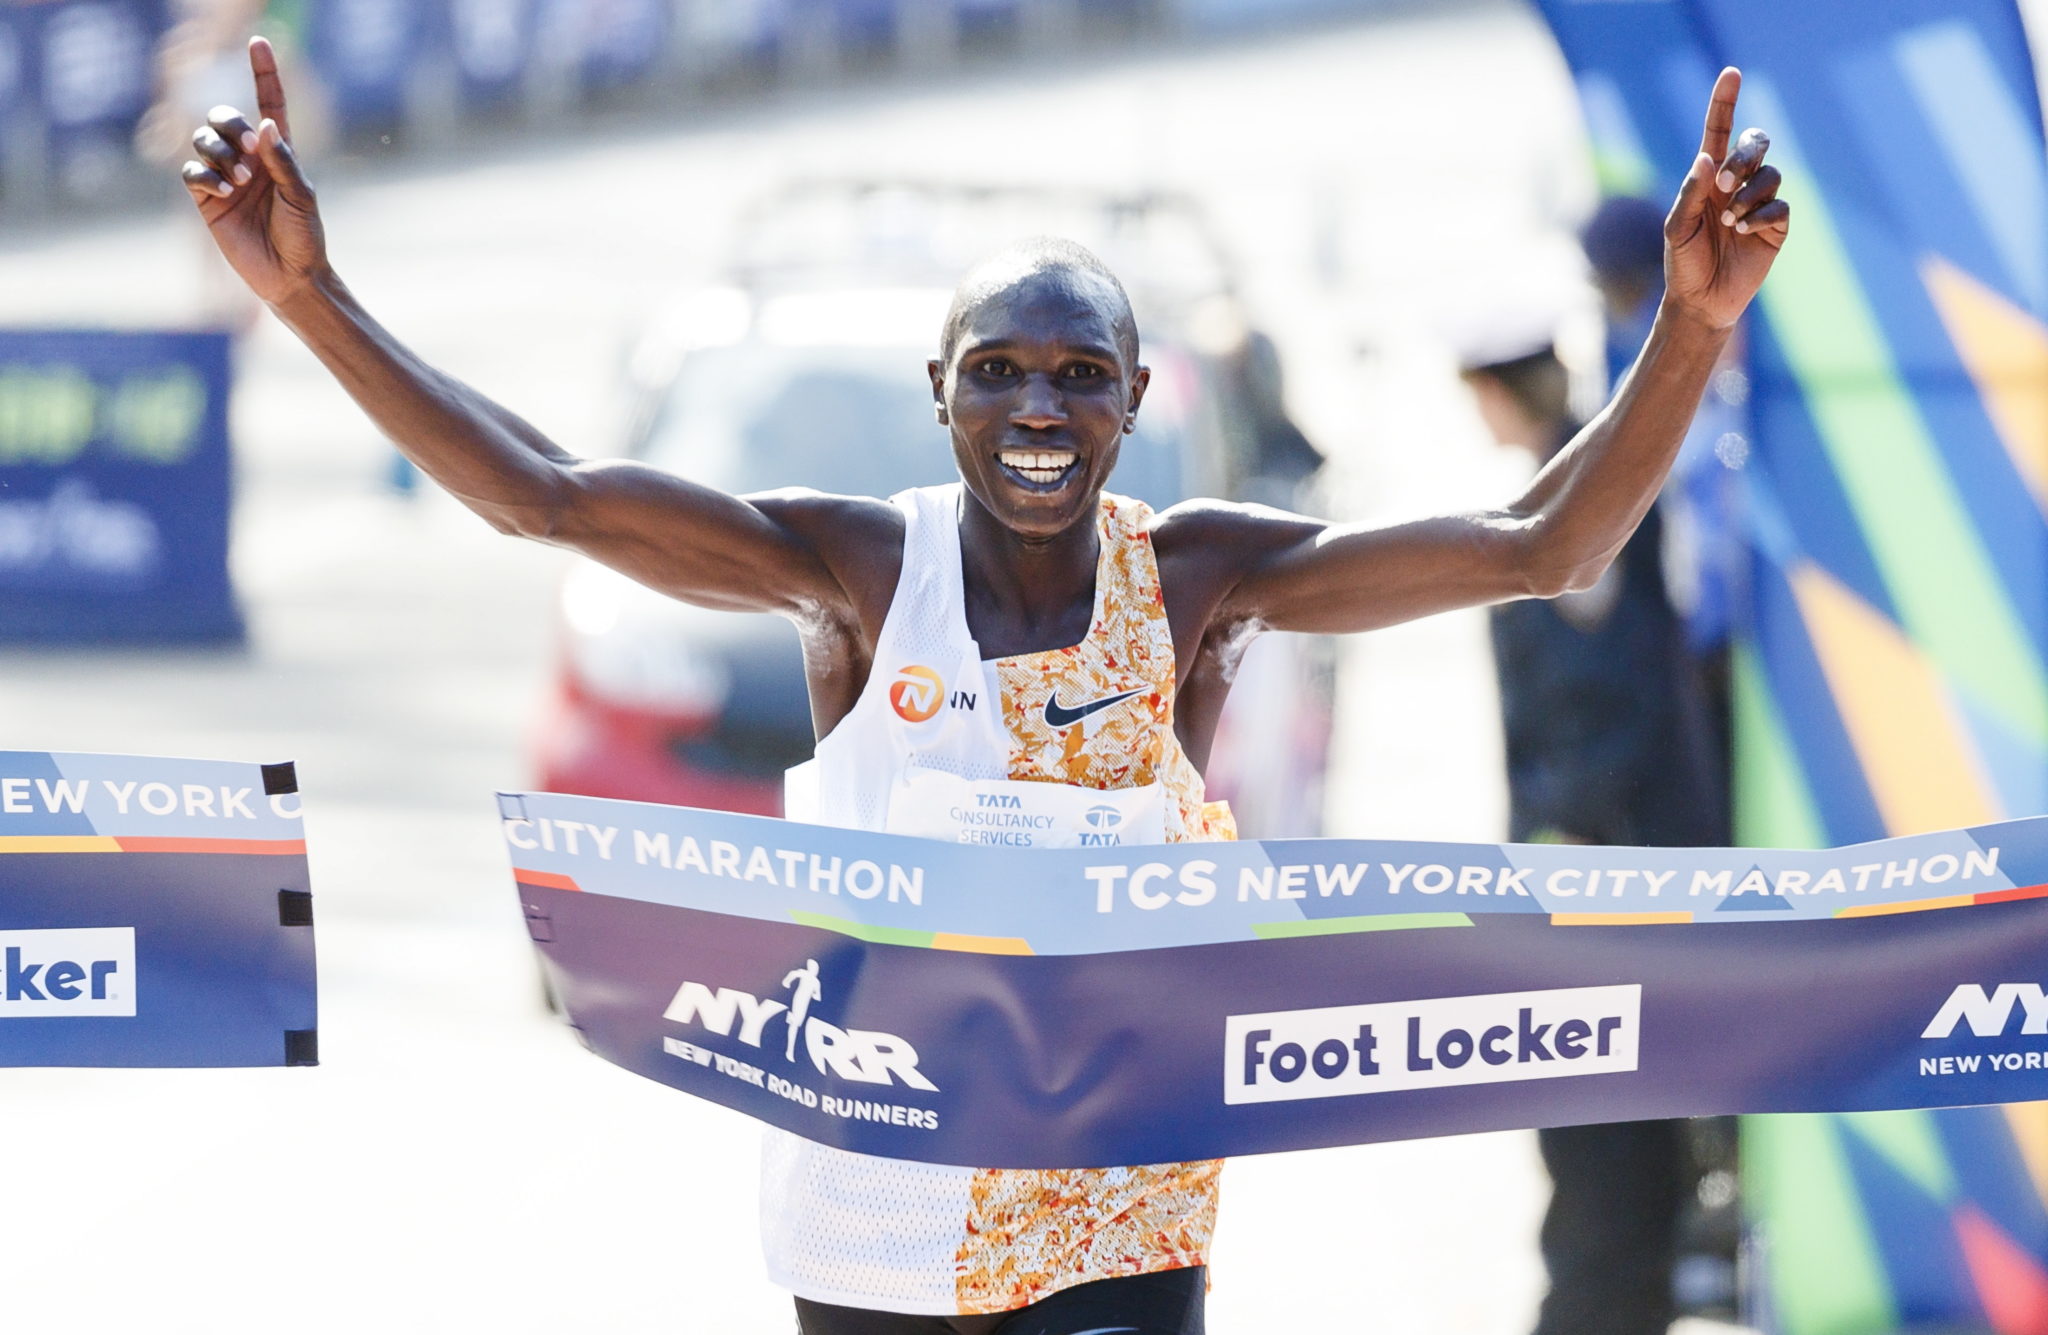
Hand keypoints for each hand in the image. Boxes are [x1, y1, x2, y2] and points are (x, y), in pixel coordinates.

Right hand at [180, 37, 327, 306]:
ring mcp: (225, 176)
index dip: (263, 72)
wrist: (289, 277)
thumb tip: (263, 125)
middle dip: (229, 124)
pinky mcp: (206, 199)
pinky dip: (204, 174)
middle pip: (223, 116)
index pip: (268, 103)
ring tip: (239, 182)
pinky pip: (191, 171)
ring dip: (218, 152)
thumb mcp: (301, 197)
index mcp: (277, 152)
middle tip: (248, 151)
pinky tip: (223, 192)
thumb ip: (283, 161)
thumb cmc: (304, 237)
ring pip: (202, 138)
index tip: (259, 42)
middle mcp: (249, 159)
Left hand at [1663, 68, 1789, 329]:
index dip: (1725, 101)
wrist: (1701, 301)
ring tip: (1728, 222)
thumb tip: (1708, 156)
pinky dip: (1760, 217)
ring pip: (1771, 174)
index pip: (1719, 130)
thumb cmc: (1683, 263)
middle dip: (1745, 156)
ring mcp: (1759, 203)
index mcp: (1709, 177)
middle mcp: (1737, 184)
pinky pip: (1779, 206)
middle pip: (1756, 143)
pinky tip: (1743, 233)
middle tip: (1724, 183)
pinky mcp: (1775, 226)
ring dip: (1748, 195)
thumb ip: (1691, 191)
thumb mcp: (1678, 227)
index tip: (1731, 73)